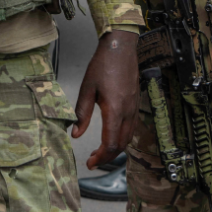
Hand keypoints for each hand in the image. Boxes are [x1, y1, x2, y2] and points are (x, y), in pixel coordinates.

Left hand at [72, 29, 138, 167]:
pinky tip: (111, 137)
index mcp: (115, 110)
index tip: (90, 163)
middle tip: (93, 161)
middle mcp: (128, 113)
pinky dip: (122, 138)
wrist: (120, 49)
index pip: (111, 143)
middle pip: (121, 145)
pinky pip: (131, 128)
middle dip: (107, 157)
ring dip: (115, 149)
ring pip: (128, 138)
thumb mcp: (87, 89)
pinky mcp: (135, 104)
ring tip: (100, 152)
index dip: (101, 157)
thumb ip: (81, 113)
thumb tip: (76, 133)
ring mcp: (134, 109)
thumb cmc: (102, 65)